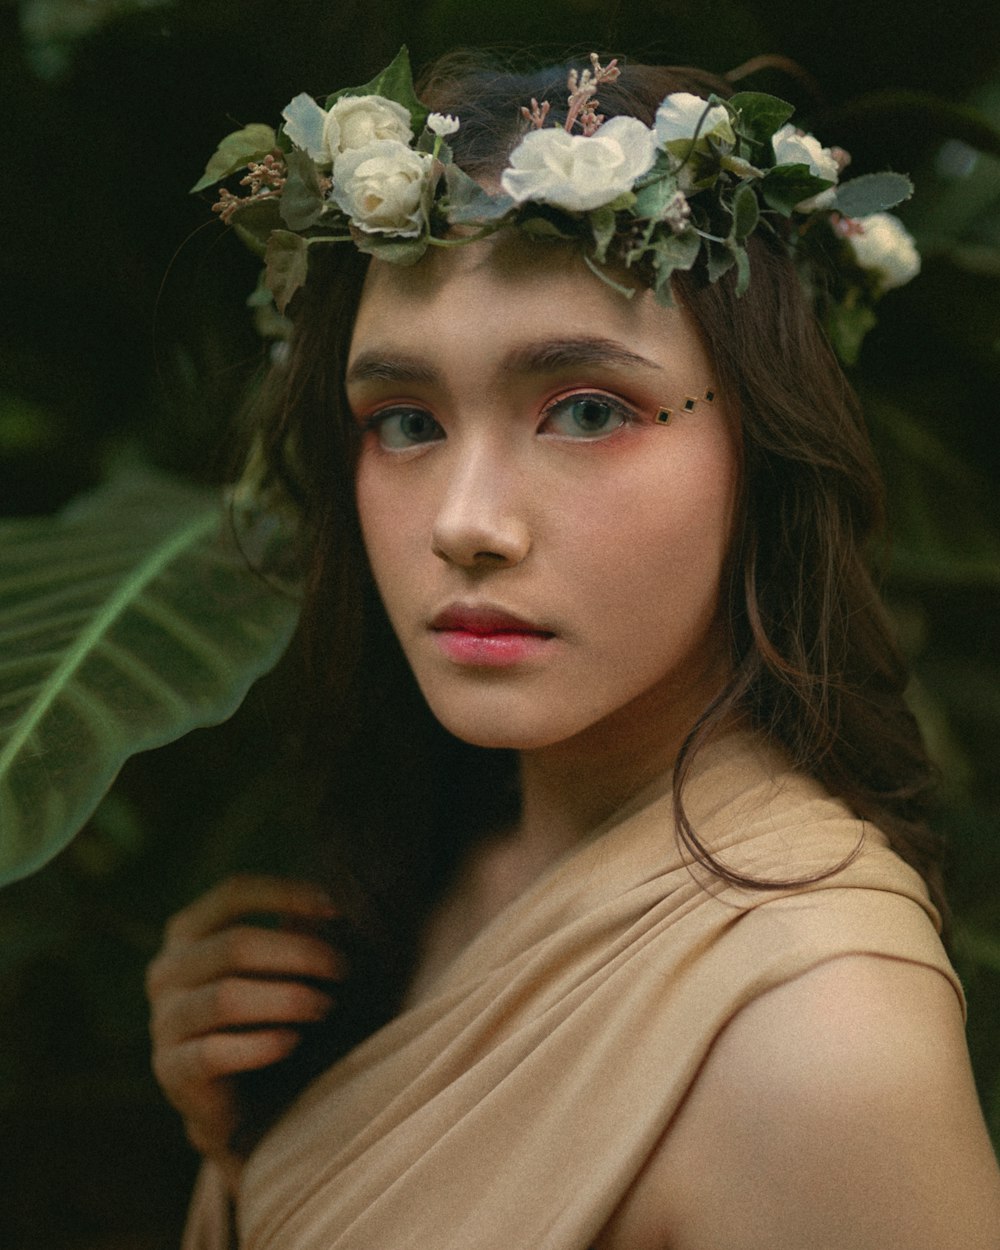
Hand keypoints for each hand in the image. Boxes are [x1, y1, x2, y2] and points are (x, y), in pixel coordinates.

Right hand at [146, 875, 344, 1188]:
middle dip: (299, 954)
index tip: (335, 909)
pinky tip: (292, 1041)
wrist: (236, 1105)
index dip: (285, 894)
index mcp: (187, 933)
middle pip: (236, 945)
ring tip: (324, 1006)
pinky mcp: (170, 1069)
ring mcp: (164, 1021)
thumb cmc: (261, 1018)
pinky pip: (214, 1051)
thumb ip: (291, 937)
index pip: (232, 894)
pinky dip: (260, 1044)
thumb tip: (326, 911)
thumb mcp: (275, 971)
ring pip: (227, 997)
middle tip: (340, 970)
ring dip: (286, 999)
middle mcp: (167, 970)